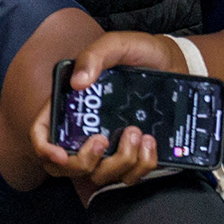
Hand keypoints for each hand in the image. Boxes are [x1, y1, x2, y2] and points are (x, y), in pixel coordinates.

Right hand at [32, 31, 178, 194]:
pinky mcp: (134, 158)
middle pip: (64, 166)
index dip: (44, 148)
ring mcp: (110, 148)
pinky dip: (141, 165)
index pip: (43, 132)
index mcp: (73, 105)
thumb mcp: (120, 45)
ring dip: (118, 161)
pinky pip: (130, 177)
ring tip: (137, 132)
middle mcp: (86, 130)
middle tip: (103, 141)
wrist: (180, 66)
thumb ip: (95, 55)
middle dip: (82, 163)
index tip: (60, 154)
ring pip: (99, 176)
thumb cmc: (145, 54)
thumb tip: (77, 83)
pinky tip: (151, 142)